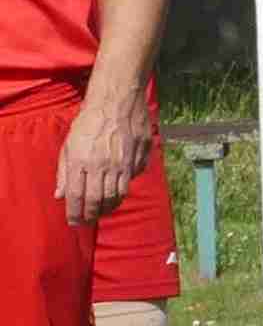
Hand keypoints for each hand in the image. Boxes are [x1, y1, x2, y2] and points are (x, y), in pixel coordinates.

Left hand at [57, 92, 145, 228]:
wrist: (117, 102)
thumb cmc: (89, 122)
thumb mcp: (68, 145)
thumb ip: (64, 172)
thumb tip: (61, 195)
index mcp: (82, 160)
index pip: (77, 196)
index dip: (75, 213)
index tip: (74, 223)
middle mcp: (103, 164)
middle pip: (98, 199)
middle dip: (92, 214)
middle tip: (89, 220)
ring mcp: (123, 162)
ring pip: (117, 194)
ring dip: (109, 206)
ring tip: (103, 210)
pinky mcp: (139, 158)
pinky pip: (132, 180)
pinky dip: (124, 190)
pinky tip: (117, 191)